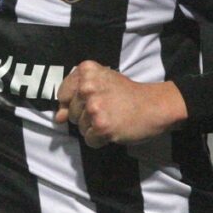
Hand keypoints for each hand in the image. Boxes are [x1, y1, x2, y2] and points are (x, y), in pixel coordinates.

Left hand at [55, 60, 187, 146]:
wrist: (154, 106)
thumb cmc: (126, 94)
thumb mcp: (100, 84)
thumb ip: (75, 97)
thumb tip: (58, 118)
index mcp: (86, 71)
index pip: (63, 94)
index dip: (73, 103)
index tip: (90, 102)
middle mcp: (87, 87)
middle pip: (71, 112)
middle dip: (85, 116)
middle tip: (107, 110)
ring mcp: (94, 107)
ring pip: (79, 128)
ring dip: (94, 128)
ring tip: (112, 118)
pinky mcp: (102, 126)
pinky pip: (89, 140)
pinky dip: (100, 140)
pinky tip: (113, 129)